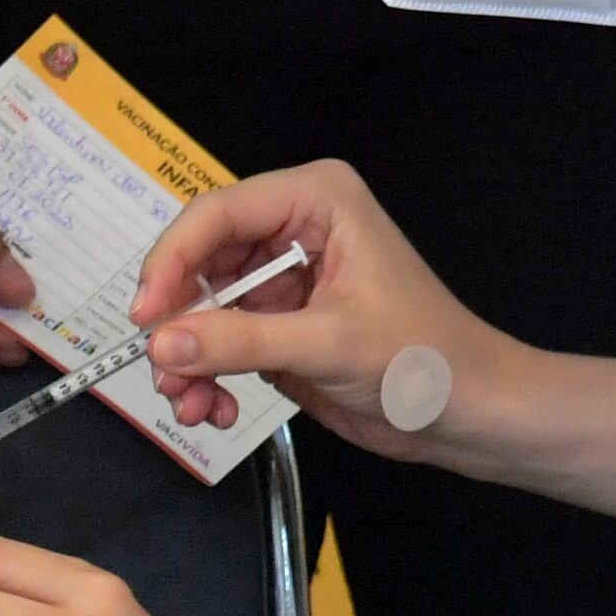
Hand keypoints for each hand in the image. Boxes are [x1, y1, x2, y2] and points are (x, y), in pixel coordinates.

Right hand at [129, 159, 513, 462]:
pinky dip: (206, 377)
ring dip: (186, 360)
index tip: (145, 317)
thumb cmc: (424, 360)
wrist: (469, 414)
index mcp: (315, 201)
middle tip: (164, 372)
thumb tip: (162, 344)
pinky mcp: (277, 323)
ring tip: (190, 406)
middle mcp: (293, 229)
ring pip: (199, 307)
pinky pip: (217, 341)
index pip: (217, 214)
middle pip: (199, 261)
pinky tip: (215, 411)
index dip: (172, 261)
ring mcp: (282, 279)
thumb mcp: (329, 345)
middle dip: (178, 322)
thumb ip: (241, 341)